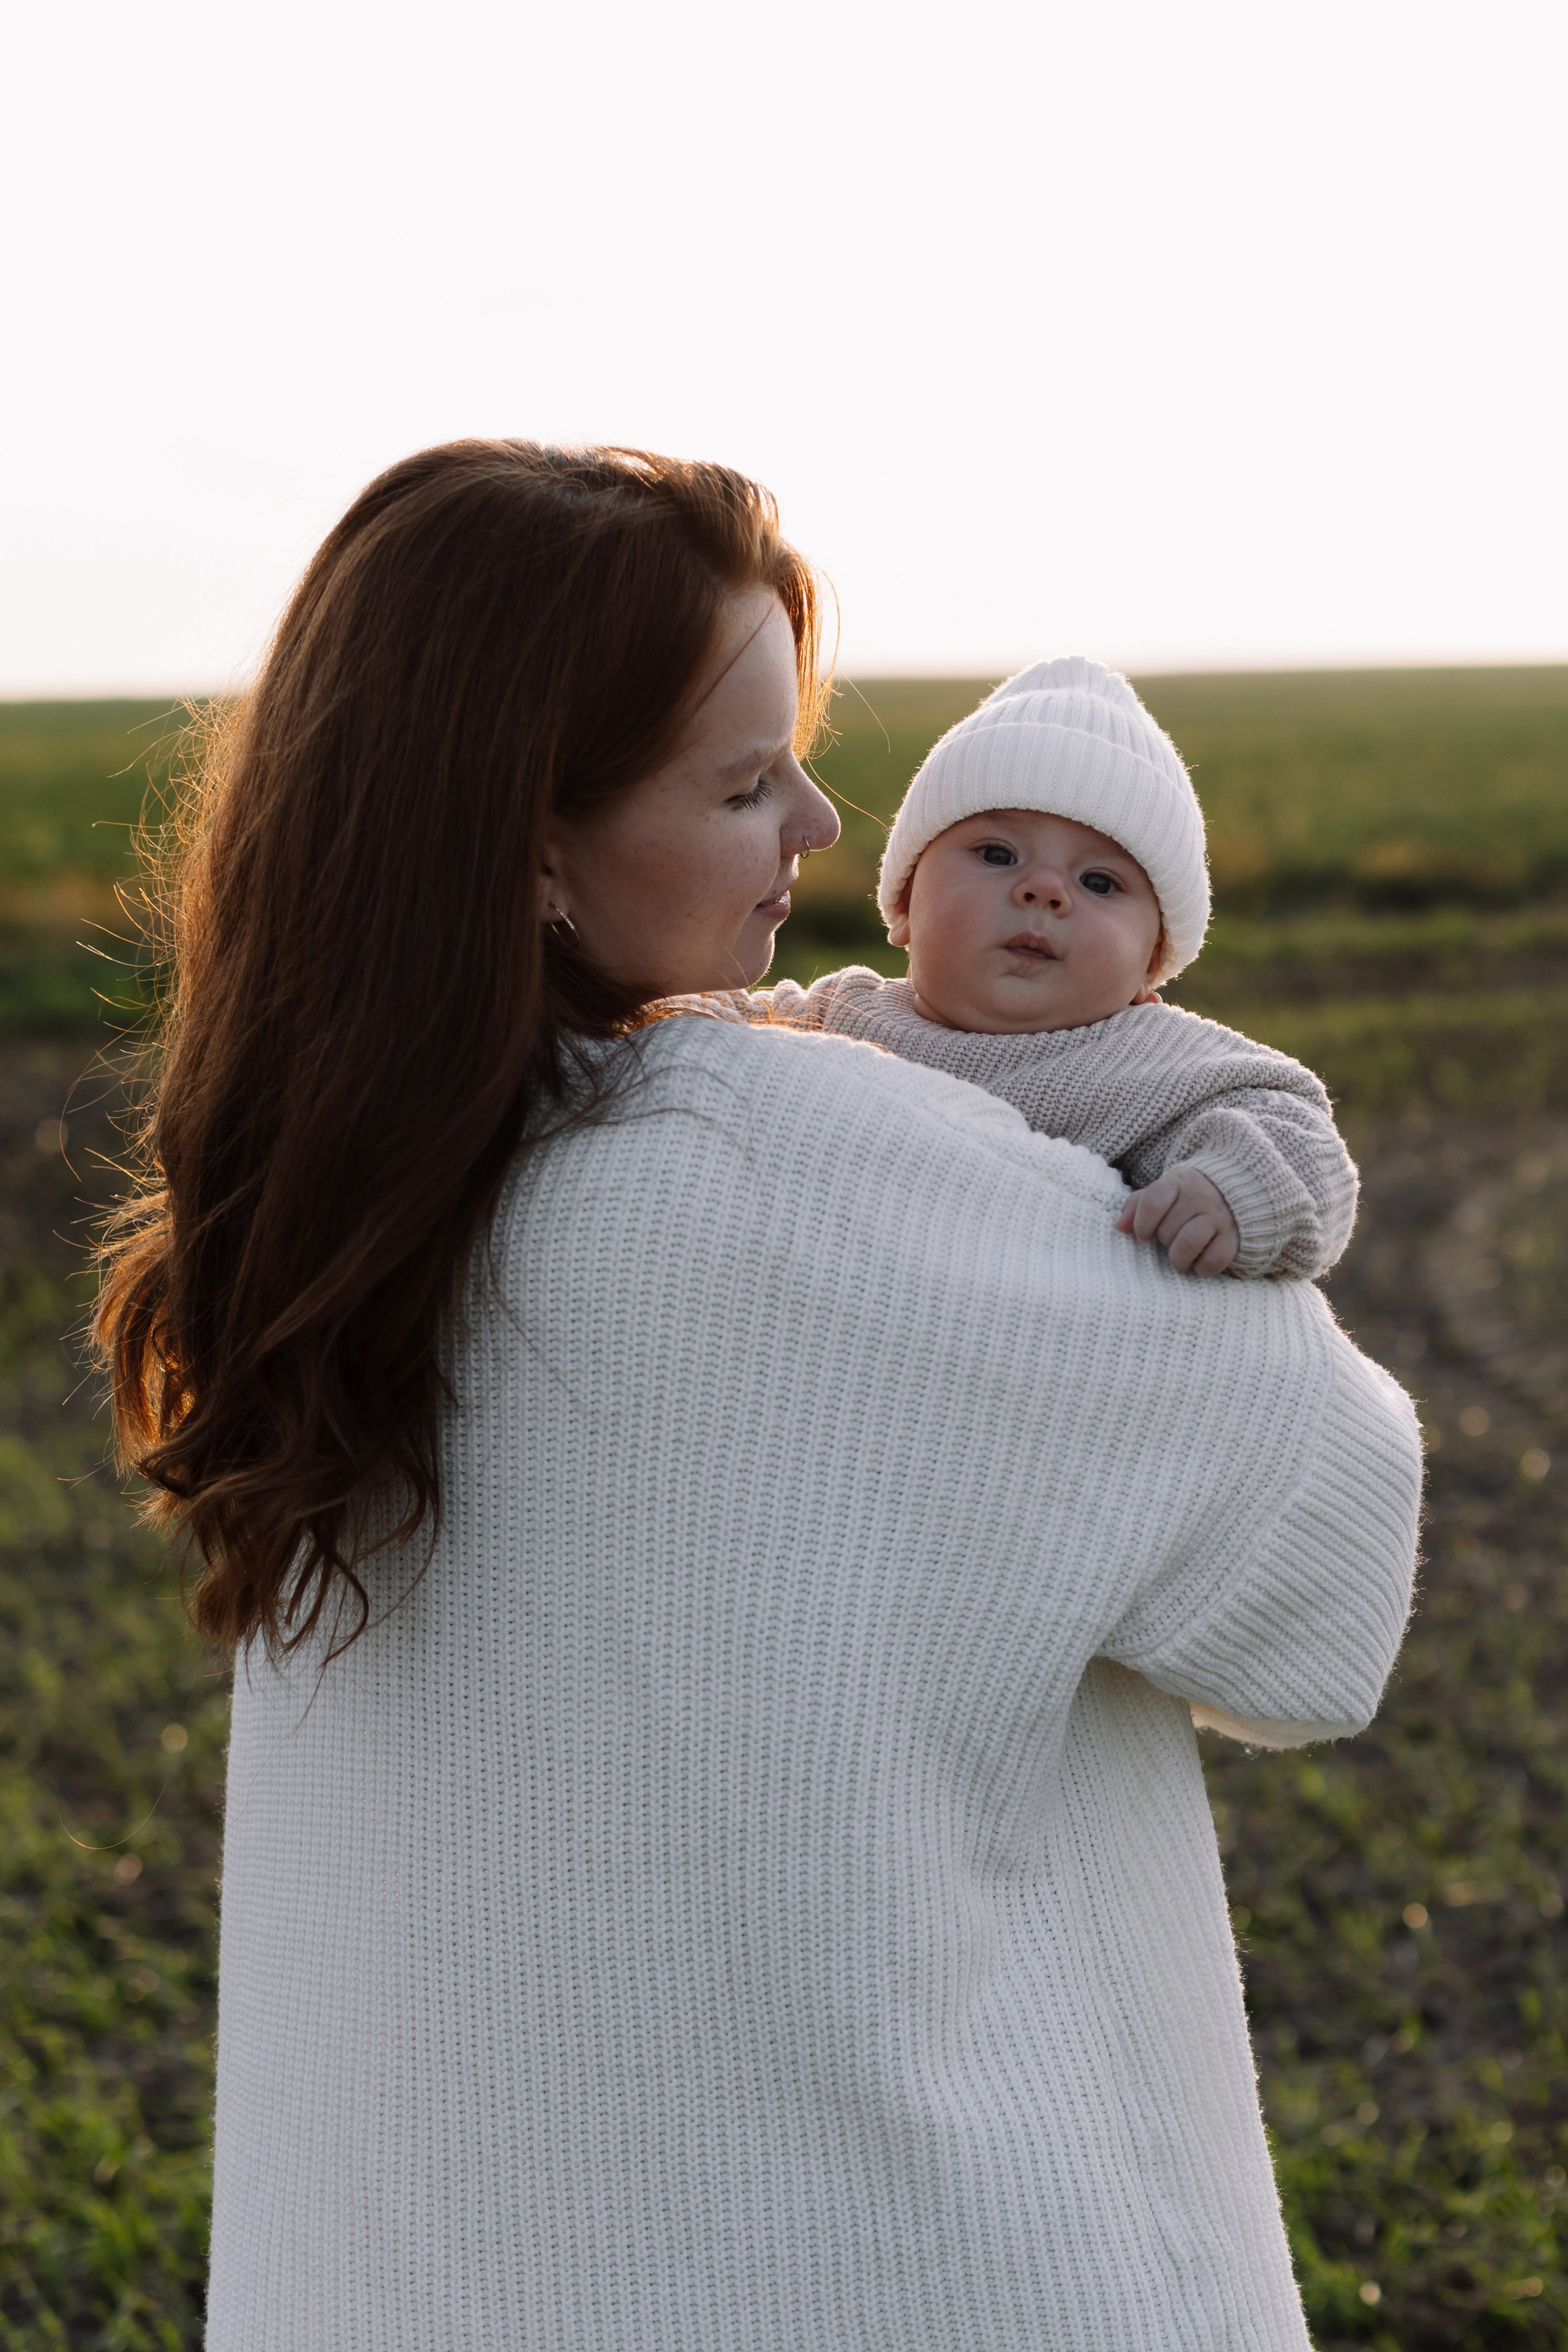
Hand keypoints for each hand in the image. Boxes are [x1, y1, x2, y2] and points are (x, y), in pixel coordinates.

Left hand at [1117, 1165, 1239, 1275]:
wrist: (1235, 1193)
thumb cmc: (1187, 1198)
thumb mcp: (1163, 1192)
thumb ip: (1137, 1205)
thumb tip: (1120, 1227)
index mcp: (1179, 1182)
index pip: (1153, 1201)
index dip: (1142, 1223)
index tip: (1143, 1235)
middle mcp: (1201, 1197)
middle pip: (1167, 1228)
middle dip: (1163, 1241)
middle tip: (1169, 1240)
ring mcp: (1219, 1217)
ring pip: (1188, 1243)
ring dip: (1178, 1259)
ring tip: (1178, 1258)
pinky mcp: (1233, 1238)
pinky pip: (1213, 1260)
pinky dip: (1201, 1268)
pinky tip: (1198, 1263)